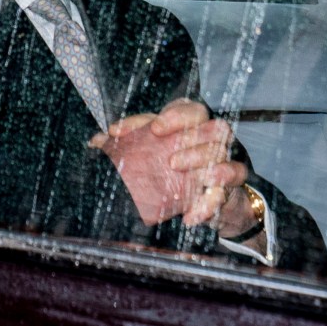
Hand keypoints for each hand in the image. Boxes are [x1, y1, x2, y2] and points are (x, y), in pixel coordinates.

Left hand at [89, 99, 245, 226]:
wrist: (206, 201)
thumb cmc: (173, 169)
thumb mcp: (150, 155)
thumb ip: (128, 144)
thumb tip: (96, 141)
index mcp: (190, 124)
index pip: (188, 108)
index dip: (174, 115)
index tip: (154, 128)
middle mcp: (211, 138)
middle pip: (214, 126)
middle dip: (192, 139)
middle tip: (171, 160)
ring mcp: (224, 160)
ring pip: (222, 152)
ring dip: (202, 161)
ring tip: (179, 173)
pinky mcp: (230, 186)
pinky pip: (226, 191)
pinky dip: (208, 204)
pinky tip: (189, 216)